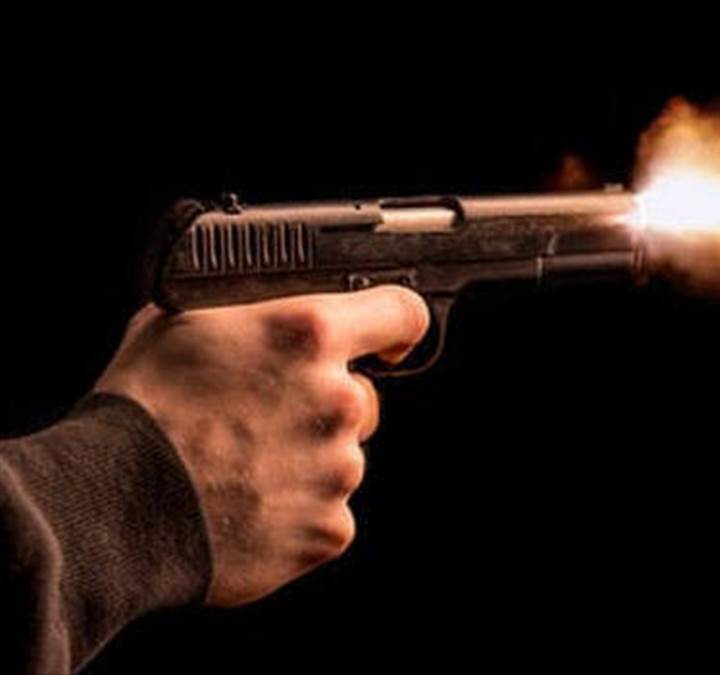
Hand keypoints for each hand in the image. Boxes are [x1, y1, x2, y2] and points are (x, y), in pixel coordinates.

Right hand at [95, 287, 428, 606]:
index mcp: (309, 335)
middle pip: (363, 399)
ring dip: (306, 461)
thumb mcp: (183, 319)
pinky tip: (247, 505)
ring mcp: (340, 469)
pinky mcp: (331, 528)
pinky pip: (327, 513)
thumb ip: (251, 310)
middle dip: (322, 407)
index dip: (394, 328)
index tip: (386, 343)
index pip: (401, 314)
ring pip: (341, 458)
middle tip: (261, 420)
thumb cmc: (140, 409)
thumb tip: (268, 306)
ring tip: (240, 467)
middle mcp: (339, 400)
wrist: (112, 505)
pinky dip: (295, 512)